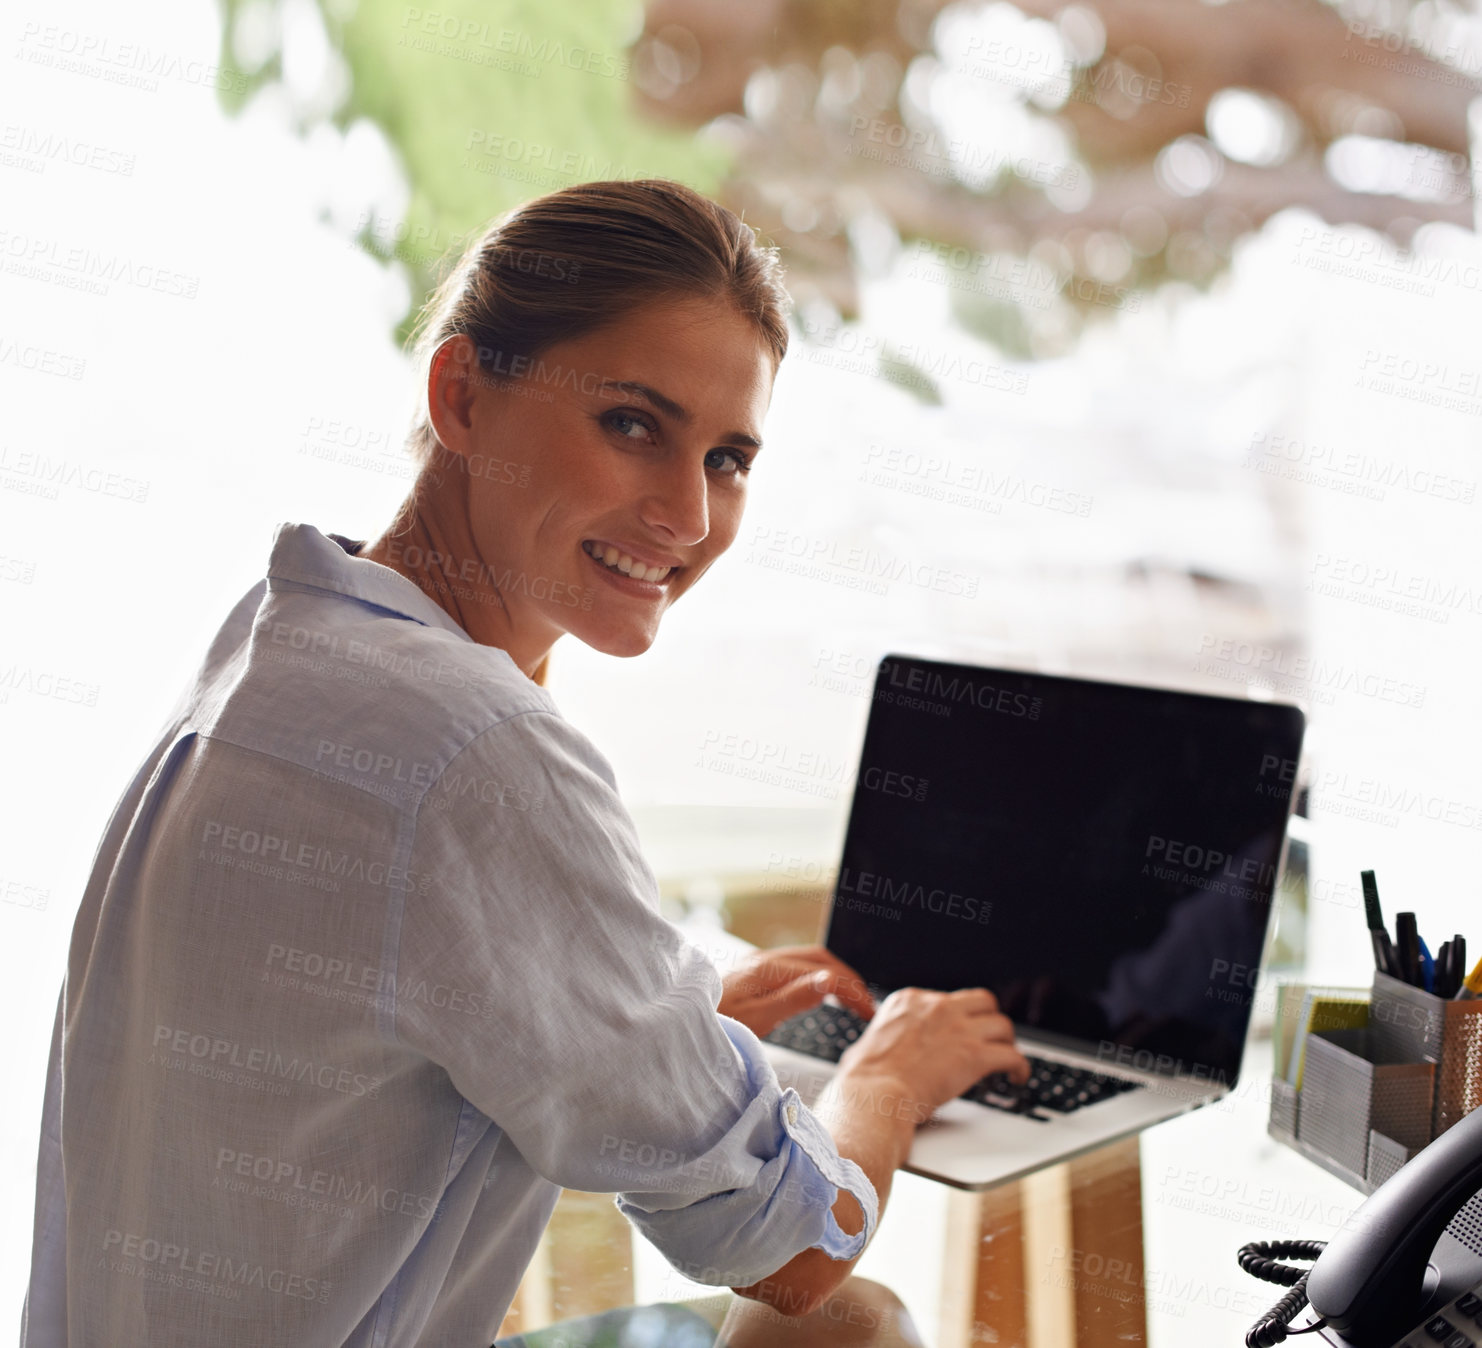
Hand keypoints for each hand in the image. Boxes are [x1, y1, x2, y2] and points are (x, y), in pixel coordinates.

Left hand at [716, 944, 876, 1037]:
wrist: (676, 1019)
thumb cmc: (715, 1024)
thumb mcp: (757, 1019)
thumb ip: (794, 999)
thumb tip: (829, 982)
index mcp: (769, 969)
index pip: (825, 974)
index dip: (852, 992)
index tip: (868, 1015)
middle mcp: (765, 959)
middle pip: (821, 958)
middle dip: (849, 978)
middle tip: (867, 1007)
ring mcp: (758, 963)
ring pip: (809, 959)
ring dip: (835, 974)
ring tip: (852, 999)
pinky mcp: (752, 972)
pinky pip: (795, 965)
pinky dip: (817, 975)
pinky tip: (820, 992)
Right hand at [836, 987, 1028, 1118]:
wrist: (875, 1094)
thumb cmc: (865, 1077)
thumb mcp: (868, 1041)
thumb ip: (885, 1037)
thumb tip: (879, 1046)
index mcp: (911, 1000)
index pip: (948, 1000)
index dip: (959, 1019)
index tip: (961, 1034)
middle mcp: (938, 1007)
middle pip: (982, 1001)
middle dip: (989, 1020)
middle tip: (991, 1039)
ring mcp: (959, 1029)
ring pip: (1002, 1025)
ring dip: (1006, 1043)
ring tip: (1006, 1059)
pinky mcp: (976, 1055)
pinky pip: (1012, 1055)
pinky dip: (1020, 1067)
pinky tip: (1018, 1077)